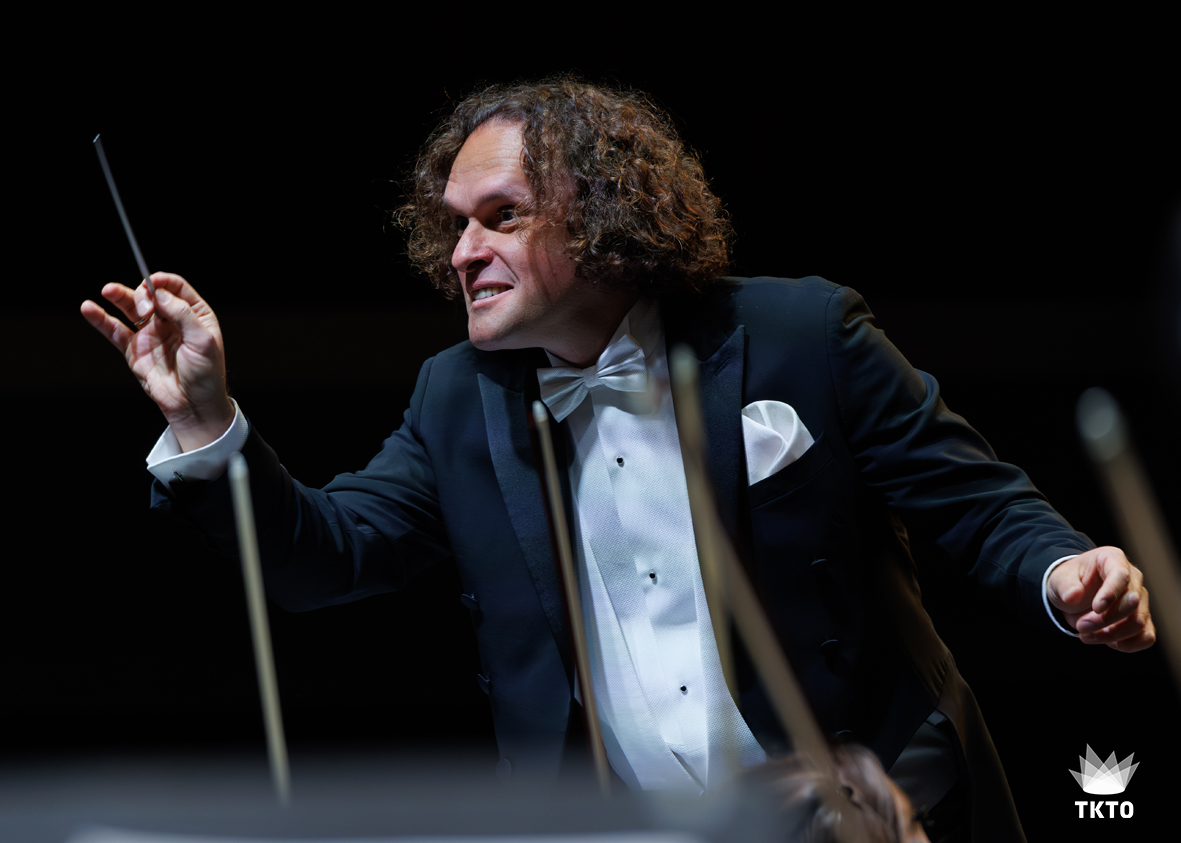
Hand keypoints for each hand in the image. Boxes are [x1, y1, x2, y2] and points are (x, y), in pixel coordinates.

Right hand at [81, 272, 234, 450]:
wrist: (193, 405)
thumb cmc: (206, 375)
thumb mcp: (203, 341)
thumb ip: (182, 314)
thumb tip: (160, 293)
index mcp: (194, 314)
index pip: (175, 287)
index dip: (162, 281)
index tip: (152, 281)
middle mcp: (170, 321)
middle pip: (151, 294)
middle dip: (143, 294)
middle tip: (144, 307)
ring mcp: (150, 334)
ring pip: (130, 308)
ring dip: (118, 296)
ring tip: (107, 290)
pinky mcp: (134, 349)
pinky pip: (115, 330)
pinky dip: (101, 319)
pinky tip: (89, 308)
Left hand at [1047, 546, 1154, 651]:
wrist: (1073, 594)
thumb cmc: (1069, 581)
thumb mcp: (1060, 579)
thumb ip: (1065, 586)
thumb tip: (1073, 596)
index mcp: (1112, 559)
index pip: (1120, 575)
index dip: (1110, 593)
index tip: (1096, 608)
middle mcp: (1133, 578)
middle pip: (1131, 603)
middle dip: (1104, 620)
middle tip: (1081, 626)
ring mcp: (1140, 600)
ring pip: (1138, 622)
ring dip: (1112, 634)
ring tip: (1087, 636)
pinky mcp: (1142, 619)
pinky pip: (1147, 636)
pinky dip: (1129, 644)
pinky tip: (1109, 642)